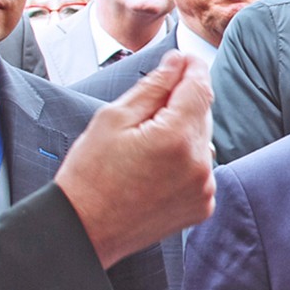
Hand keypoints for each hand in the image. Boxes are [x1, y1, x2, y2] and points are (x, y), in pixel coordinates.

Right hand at [55, 52, 214, 267]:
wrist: (85, 229)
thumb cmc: (90, 174)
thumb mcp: (113, 119)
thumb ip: (153, 87)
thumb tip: (177, 63)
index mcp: (176, 138)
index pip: (200, 87)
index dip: (192, 67)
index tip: (183, 59)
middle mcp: (199, 164)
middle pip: (203, 114)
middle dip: (181, 104)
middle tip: (145, 112)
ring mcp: (204, 188)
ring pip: (203, 141)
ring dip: (183, 133)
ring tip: (144, 147)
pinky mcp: (202, 205)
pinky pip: (201, 169)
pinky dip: (185, 161)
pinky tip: (154, 168)